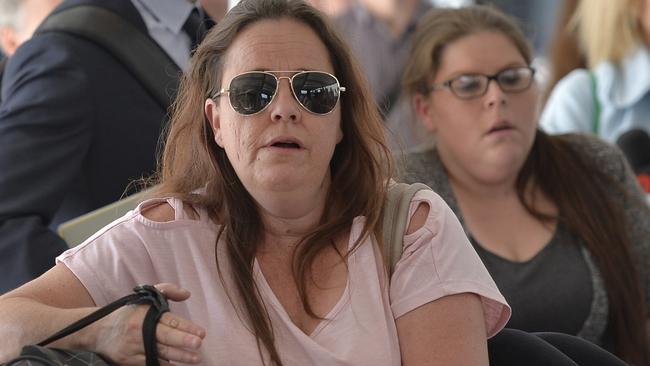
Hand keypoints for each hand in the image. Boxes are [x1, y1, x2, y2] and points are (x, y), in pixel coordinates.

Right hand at [86, 283, 205, 364]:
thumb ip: (167, 291)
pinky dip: (163, 365)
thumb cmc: (127, 313)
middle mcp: (140, 330)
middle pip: (165, 337)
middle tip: (198, 344)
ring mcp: (134, 347)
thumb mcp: (145, 298)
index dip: (186, 327)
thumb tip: (187, 294)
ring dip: (178, 357)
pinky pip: (149, 363)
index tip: (201, 332)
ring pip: (160, 353)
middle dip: (182, 341)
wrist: (97, 331)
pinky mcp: (129, 360)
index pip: (170, 321)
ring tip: (194, 359)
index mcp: (145, 314)